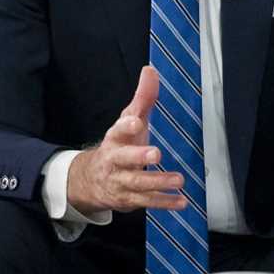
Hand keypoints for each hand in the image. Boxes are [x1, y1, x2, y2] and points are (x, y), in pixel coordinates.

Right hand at [66, 65, 187, 213]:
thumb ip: (142, 97)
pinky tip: (181, 201)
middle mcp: (115, 161)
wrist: (92, 180)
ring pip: (137, 184)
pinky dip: (164, 203)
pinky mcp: (128, 199)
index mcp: (115, 139)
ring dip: (158, 182)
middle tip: (156, 154)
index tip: (136, 121)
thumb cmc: (119, 145)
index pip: (118, 130)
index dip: (126, 125)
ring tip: (178, 180)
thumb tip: (151, 70)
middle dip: (138, 157)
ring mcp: (120, 182)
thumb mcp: (129, 120)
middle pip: (124, 160)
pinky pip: (147, 202)